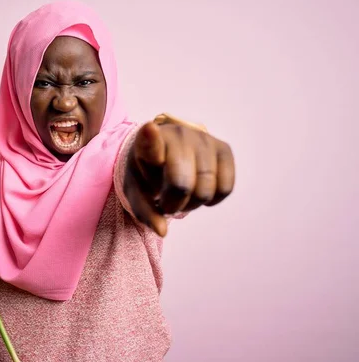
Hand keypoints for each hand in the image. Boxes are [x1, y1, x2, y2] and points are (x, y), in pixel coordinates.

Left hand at [123, 120, 234, 236]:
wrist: (165, 153)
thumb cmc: (147, 174)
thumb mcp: (136, 192)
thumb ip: (144, 212)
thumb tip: (162, 231)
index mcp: (146, 141)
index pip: (150, 141)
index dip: (150, 138)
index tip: (149, 130)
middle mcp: (177, 134)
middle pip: (181, 185)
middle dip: (173, 204)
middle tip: (166, 201)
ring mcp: (203, 139)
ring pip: (205, 190)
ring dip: (192, 204)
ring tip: (182, 195)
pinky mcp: (224, 148)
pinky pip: (226, 188)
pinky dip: (212, 199)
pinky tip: (199, 190)